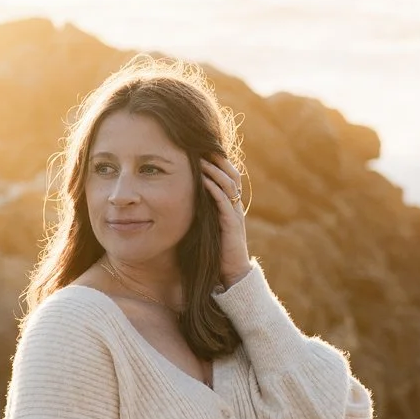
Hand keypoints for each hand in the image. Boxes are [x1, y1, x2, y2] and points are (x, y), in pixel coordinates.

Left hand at [202, 155, 250, 288]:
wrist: (232, 272)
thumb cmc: (218, 251)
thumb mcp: (209, 226)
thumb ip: (203, 213)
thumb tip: (184, 201)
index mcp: (231, 205)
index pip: (229, 176)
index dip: (219, 162)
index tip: (203, 149)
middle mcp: (235, 206)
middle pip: (232, 174)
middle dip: (218, 160)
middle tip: (203, 146)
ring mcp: (235, 213)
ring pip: (229, 184)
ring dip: (215, 170)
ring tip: (201, 159)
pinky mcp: (231, 223)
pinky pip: (224, 200)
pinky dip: (213, 188)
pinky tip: (203, 180)